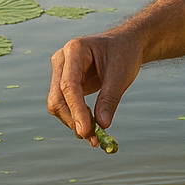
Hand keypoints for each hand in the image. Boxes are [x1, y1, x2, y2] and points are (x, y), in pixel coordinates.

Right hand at [46, 30, 143, 146]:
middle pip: (58, 97)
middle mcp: (62, 60)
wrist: (125, 44)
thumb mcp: (121, 74)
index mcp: (75, 50)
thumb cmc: (124, 53)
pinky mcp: (65, 84)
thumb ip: (110, 98)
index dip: (76, 109)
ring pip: (58, 104)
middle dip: (73, 120)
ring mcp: (61, 72)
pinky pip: (66, 106)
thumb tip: (102, 125)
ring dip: (74, 122)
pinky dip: (77, 119)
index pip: (69, 84)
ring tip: (96, 137)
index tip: (85, 130)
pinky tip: (92, 128)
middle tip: (93, 139)